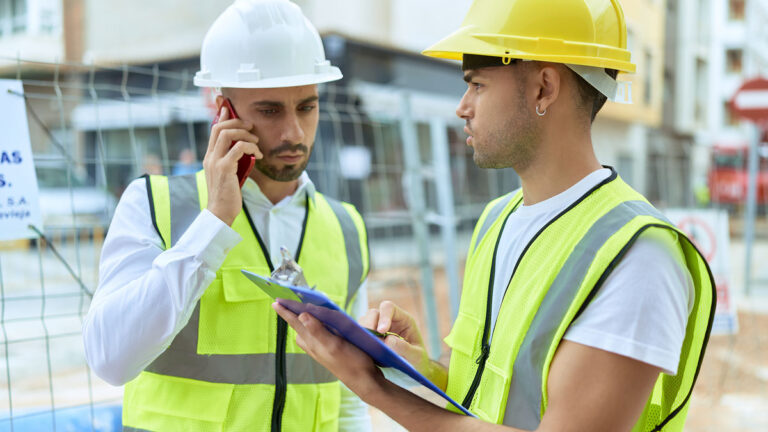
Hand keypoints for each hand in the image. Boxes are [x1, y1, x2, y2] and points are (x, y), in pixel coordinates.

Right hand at [203, 106, 262, 224]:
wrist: (220, 212)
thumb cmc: (227, 195)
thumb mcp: (228, 174)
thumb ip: (231, 160)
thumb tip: (242, 149)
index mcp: (209, 156)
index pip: (213, 130)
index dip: (222, 117)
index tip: (230, 108)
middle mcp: (210, 156)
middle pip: (219, 127)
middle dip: (237, 122)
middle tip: (251, 126)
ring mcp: (215, 161)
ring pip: (228, 134)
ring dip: (245, 133)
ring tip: (256, 141)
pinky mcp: (224, 168)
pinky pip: (239, 148)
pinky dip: (251, 147)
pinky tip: (258, 155)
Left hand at [272, 302, 384, 400]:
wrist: (363, 380)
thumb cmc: (351, 363)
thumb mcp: (334, 345)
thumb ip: (317, 330)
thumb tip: (301, 315)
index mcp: (312, 341)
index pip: (295, 322)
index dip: (285, 311)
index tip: (275, 301)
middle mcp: (313, 344)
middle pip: (298, 325)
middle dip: (290, 313)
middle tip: (284, 301)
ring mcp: (320, 347)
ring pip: (306, 330)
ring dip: (302, 318)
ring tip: (299, 308)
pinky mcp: (329, 348)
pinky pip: (316, 333)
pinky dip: (315, 324)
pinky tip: (321, 321)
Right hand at [360, 301, 437, 382]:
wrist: (414, 371)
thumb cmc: (419, 362)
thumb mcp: (417, 356)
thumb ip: (405, 348)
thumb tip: (388, 341)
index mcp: (403, 320)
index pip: (389, 307)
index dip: (383, 316)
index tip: (381, 331)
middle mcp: (389, 321)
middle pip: (373, 313)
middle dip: (369, 325)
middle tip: (370, 341)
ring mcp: (378, 330)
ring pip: (364, 323)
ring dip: (363, 333)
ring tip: (367, 347)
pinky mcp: (371, 341)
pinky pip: (360, 336)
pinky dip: (359, 342)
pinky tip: (363, 351)